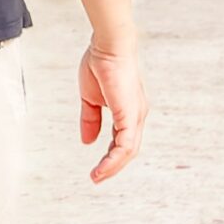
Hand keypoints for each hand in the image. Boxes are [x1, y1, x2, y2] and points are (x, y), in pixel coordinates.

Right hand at [78, 40, 146, 183]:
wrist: (108, 45)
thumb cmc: (101, 63)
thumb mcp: (90, 98)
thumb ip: (90, 119)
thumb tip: (87, 141)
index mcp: (128, 110)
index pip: (122, 140)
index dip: (110, 155)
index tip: (97, 168)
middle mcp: (136, 115)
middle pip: (128, 149)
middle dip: (112, 166)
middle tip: (96, 177)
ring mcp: (136, 116)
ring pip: (128, 151)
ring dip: (112, 167)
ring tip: (97, 176)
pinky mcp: (131, 115)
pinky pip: (125, 145)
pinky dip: (114, 159)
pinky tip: (102, 167)